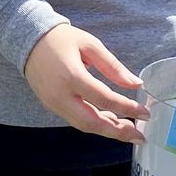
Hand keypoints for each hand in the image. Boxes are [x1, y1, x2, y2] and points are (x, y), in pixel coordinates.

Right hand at [24, 24, 148, 142]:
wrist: (29, 40)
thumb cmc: (62, 39)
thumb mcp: (91, 45)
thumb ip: (113, 66)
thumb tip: (136, 84)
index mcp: (72, 76)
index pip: (105, 99)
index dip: (127, 108)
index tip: (146, 113)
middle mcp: (61, 95)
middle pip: (92, 122)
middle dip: (118, 132)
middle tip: (139, 135)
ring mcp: (54, 104)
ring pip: (83, 125)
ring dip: (107, 130)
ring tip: (128, 129)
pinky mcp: (51, 106)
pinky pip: (75, 120)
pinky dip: (94, 124)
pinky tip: (110, 120)